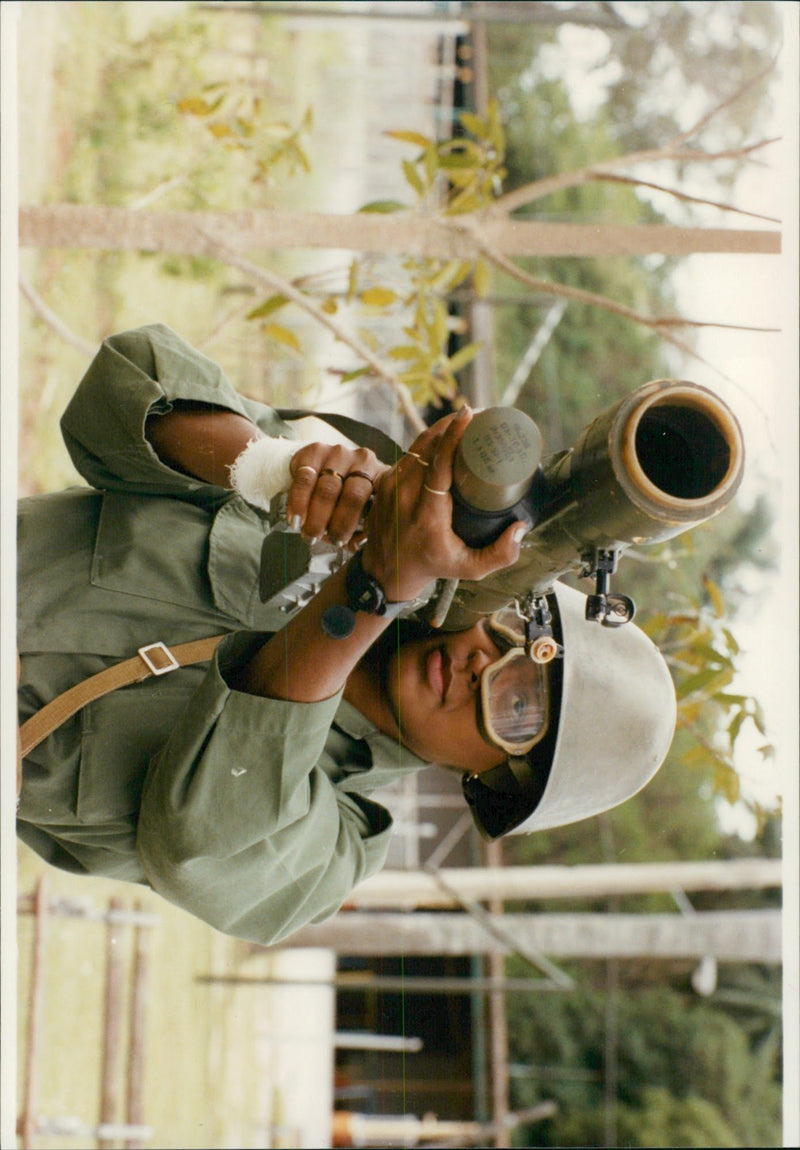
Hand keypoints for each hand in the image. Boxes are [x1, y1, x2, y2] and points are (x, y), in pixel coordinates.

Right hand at [287, 443, 388, 546]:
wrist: (320, 470)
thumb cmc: (345, 499)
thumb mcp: (361, 511)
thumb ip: (364, 529)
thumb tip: (358, 545)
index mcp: (382, 476)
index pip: (378, 501)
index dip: (362, 524)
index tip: (344, 542)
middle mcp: (363, 460)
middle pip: (353, 495)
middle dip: (337, 523)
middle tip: (327, 541)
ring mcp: (339, 453)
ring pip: (327, 488)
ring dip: (316, 517)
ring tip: (308, 535)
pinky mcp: (315, 451)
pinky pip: (305, 478)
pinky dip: (298, 503)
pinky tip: (294, 520)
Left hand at [361, 407, 527, 601]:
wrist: (385, 571)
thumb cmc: (432, 566)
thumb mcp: (469, 569)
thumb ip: (500, 554)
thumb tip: (520, 528)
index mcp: (426, 515)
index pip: (439, 466)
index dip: (452, 437)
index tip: (468, 415)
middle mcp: (405, 496)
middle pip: (428, 447)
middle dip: (452, 426)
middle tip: (479, 416)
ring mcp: (391, 485)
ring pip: (417, 445)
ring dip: (440, 429)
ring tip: (465, 420)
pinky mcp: (386, 480)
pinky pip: (410, 452)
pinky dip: (428, 441)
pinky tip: (445, 434)